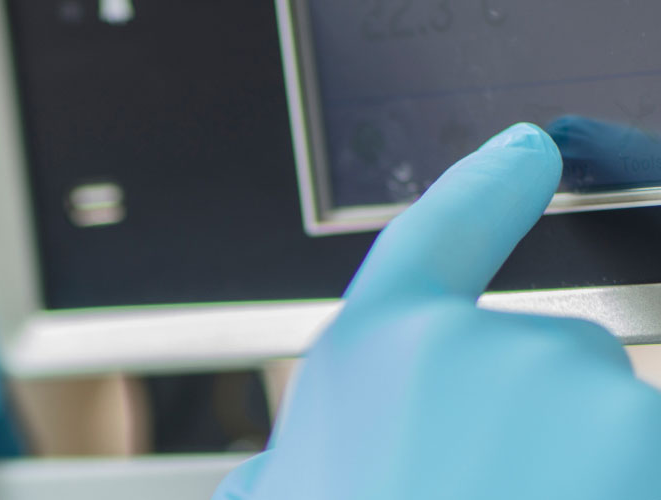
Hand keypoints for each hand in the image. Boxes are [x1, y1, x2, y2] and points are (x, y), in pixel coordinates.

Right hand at [214, 123, 660, 498]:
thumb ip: (284, 472)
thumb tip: (278, 473)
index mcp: (376, 354)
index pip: (440, 230)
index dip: (488, 186)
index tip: (531, 152)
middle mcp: (478, 350)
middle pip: (545, 352)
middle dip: (524, 426)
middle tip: (480, 498)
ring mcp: (585, 398)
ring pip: (609, 415)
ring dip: (579, 471)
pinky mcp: (650, 444)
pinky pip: (638, 449)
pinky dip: (615, 479)